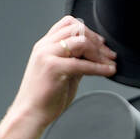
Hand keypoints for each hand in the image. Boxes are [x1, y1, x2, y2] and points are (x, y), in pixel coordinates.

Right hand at [0, 16, 116, 138]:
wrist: (29, 114)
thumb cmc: (43, 98)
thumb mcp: (61, 73)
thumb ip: (74, 61)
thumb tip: (93, 56)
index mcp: (44, 45)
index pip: (68, 24)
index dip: (88, 31)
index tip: (101, 44)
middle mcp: (45, 47)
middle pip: (77, 29)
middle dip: (97, 41)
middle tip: (110, 54)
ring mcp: (47, 55)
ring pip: (81, 41)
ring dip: (99, 53)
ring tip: (109, 64)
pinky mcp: (53, 68)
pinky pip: (82, 63)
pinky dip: (99, 67)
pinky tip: (108, 71)